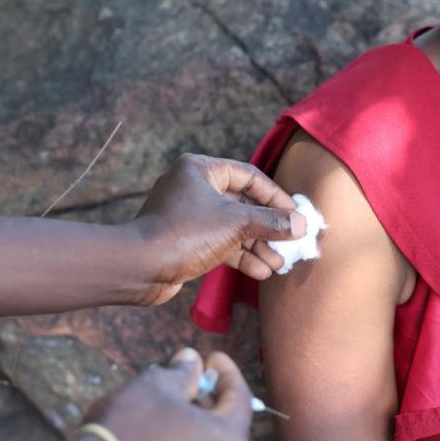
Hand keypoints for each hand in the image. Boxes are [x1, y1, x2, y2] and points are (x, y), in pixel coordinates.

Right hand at [85, 348, 253, 440]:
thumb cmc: (132, 424)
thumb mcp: (160, 385)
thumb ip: (184, 371)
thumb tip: (192, 359)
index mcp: (228, 438)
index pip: (241, 397)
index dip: (227, 371)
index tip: (212, 356)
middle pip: (223, 418)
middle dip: (205, 392)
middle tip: (187, 373)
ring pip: (204, 435)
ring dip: (191, 411)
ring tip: (167, 392)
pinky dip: (180, 431)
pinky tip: (157, 417)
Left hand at [131, 154, 307, 304]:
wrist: (138, 267)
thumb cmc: (186, 233)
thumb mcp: (236, 223)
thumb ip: (271, 222)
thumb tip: (301, 224)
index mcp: (201, 169)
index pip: (250, 176)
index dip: (276, 196)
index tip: (296, 215)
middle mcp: (193, 187)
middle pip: (243, 204)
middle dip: (268, 228)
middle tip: (291, 243)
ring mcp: (188, 215)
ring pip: (232, 227)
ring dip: (257, 245)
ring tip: (279, 264)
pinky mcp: (185, 239)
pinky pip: (219, 242)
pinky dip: (239, 255)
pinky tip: (260, 271)